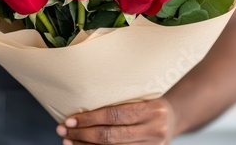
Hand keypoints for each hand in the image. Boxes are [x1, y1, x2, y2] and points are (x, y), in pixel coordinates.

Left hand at [56, 98, 175, 144]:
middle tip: (63, 129)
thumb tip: (82, 101)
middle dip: (83, 134)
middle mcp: (155, 129)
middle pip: (111, 136)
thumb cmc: (149, 103)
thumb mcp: (142, 95)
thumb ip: (121, 100)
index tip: (70, 119)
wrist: (173, 120)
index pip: (115, 115)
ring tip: (67, 140)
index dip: (90, 119)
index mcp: (153, 109)